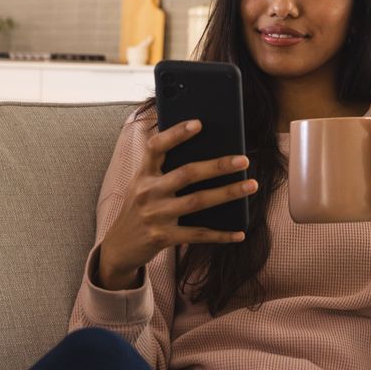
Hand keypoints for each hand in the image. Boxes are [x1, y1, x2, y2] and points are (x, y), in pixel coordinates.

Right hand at [97, 119, 258, 288]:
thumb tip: (206, 154)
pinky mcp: (163, 237)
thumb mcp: (143, 185)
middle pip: (187, 173)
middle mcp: (148, 192)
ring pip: (198, 201)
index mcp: (143, 174)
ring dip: (228, 193)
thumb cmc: (139, 208)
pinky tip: (240, 232)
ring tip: (251, 185)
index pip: (156, 147)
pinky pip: (198, 234)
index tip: (199, 123)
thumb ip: (164, 171)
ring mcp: (155, 215)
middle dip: (217, 165)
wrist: (119, 246)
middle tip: (244, 160)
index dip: (176, 133)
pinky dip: (221, 234)